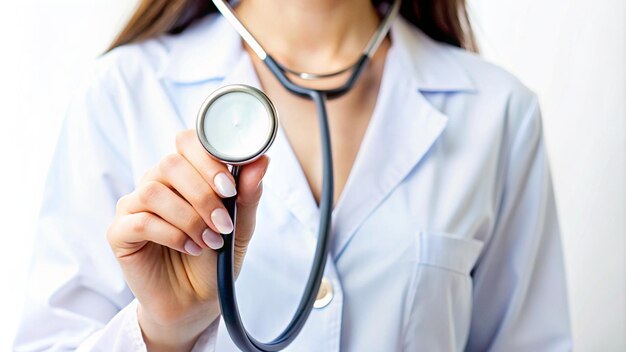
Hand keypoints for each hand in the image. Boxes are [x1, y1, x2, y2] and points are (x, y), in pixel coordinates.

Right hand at [107, 130, 268, 350]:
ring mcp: (134, 206)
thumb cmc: (216, 257)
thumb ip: (248, 193)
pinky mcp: (120, 232)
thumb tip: (262, 160)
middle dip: (203, 195)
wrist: (197, 300)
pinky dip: (171, 234)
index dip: (208, 159)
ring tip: (209, 241)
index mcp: (184, 173)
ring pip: (154, 191)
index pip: (187, 142)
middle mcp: (157, 182)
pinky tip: (189, 247)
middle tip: (223, 223)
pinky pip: (140, 221)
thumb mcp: (240, 226)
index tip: (229, 188)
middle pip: (170, 164)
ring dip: (189, 218)